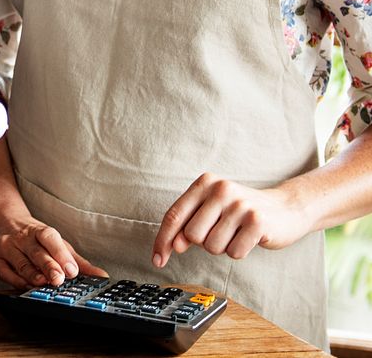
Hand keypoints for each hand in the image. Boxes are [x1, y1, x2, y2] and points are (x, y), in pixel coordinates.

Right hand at [0, 210, 106, 287]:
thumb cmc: (32, 237)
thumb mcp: (55, 243)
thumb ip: (76, 260)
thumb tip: (101, 276)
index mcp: (39, 231)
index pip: (50, 238)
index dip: (61, 254)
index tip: (72, 270)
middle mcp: (22, 238)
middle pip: (36, 252)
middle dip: (48, 266)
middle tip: (59, 279)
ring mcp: (7, 248)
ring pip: (20, 262)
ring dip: (31, 274)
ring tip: (42, 283)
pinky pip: (4, 272)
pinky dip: (15, 280)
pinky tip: (25, 286)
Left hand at [152, 173, 310, 267]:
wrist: (286, 208)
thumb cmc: (240, 212)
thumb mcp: (211, 211)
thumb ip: (188, 224)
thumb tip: (173, 245)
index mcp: (205, 183)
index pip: (174, 215)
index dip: (163, 240)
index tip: (157, 260)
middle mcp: (221, 189)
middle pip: (192, 235)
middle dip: (204, 243)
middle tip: (223, 232)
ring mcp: (240, 204)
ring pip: (212, 247)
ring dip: (223, 247)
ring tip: (236, 233)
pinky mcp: (257, 221)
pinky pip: (234, 252)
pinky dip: (239, 251)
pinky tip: (249, 238)